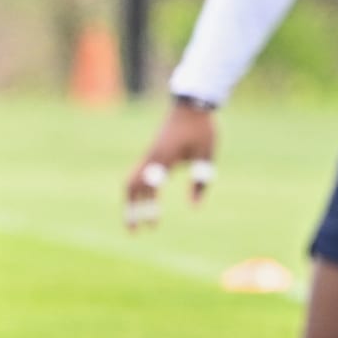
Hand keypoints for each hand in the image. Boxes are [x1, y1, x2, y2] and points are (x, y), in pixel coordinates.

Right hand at [124, 100, 218, 228]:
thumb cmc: (201, 129)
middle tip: (134, 232)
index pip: (149, 187)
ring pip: (132, 181)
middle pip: (131, 187)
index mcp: (164, 159)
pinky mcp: (152, 154)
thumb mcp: (206, 156)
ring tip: (137, 220)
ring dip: (132, 202)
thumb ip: (200, 181)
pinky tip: (146, 203)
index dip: (147, 208)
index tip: (152, 226)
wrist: (191, 105)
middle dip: (130, 210)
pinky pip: (138, 175)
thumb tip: (194, 207)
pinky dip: (137, 191)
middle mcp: (151, 158)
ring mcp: (149, 156)